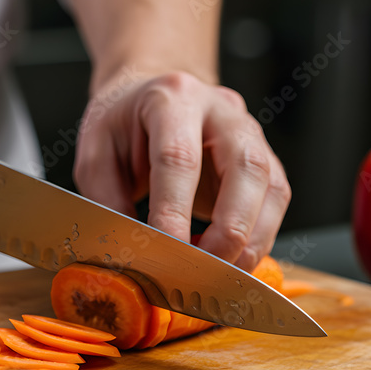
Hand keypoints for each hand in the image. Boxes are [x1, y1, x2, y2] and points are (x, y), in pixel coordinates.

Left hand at [73, 70, 290, 270]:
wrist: (149, 96)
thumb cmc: (123, 124)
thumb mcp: (95, 154)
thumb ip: (107, 201)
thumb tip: (131, 252)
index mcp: (171, 99)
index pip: (179, 158)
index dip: (174, 210)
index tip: (166, 252)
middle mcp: (221, 110)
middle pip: (245, 169)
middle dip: (227, 230)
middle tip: (201, 269)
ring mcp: (250, 133)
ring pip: (272, 188)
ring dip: (250, 241)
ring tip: (218, 273)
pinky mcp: (265, 160)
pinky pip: (276, 202)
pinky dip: (258, 239)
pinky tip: (232, 260)